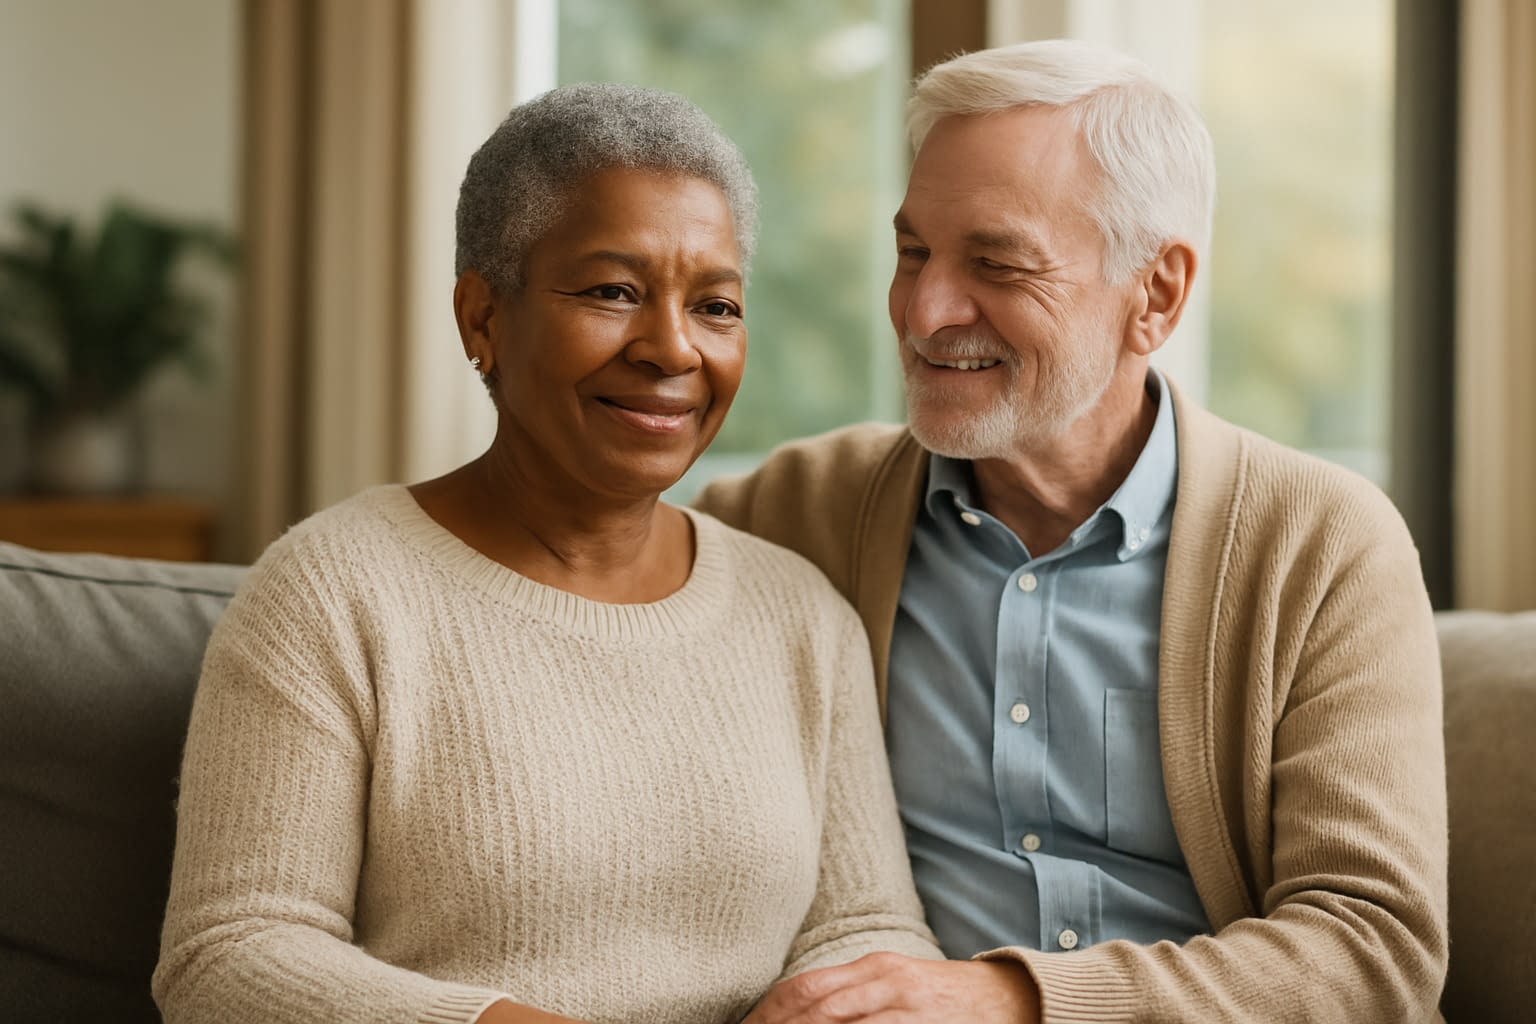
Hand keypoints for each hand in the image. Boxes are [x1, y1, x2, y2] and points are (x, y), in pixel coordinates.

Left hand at [742, 953, 1039, 1023]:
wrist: (1008, 999)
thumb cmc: (941, 1000)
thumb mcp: (894, 984)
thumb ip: (850, 995)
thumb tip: (798, 1013)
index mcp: (872, 966)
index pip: (804, 987)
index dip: (768, 1012)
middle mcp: (884, 981)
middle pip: (814, 1007)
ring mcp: (905, 1006)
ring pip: (839, 1022)